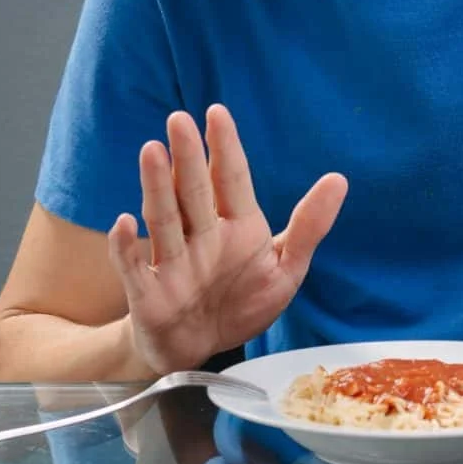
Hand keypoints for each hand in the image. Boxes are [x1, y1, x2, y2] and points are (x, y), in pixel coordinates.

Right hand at [107, 103, 346, 374]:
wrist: (203, 351)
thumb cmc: (243, 301)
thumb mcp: (286, 268)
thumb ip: (309, 226)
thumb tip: (339, 179)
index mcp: (238, 224)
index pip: (231, 178)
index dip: (224, 146)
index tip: (217, 112)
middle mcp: (202, 235)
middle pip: (193, 190)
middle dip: (187, 156)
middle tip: (179, 119)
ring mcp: (173, 262)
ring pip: (163, 218)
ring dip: (156, 186)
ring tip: (152, 151)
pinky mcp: (149, 294)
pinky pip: (134, 268)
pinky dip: (126, 247)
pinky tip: (123, 223)